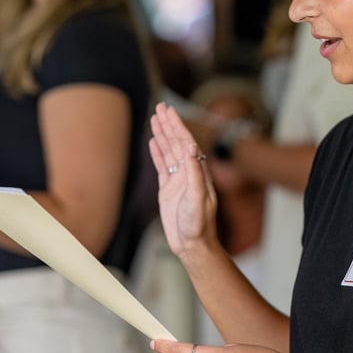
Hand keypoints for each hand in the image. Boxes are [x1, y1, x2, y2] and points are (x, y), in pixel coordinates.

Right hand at [148, 103, 218, 256]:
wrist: (193, 245)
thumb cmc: (198, 224)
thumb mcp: (197, 198)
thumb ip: (195, 172)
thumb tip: (190, 147)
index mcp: (198, 172)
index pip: (186, 143)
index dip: (178, 126)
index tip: (170, 111)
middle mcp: (189, 173)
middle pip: (177, 143)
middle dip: (169, 124)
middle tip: (160, 106)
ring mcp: (178, 181)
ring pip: (168, 152)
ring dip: (162, 135)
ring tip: (155, 119)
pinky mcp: (168, 191)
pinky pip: (162, 167)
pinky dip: (157, 153)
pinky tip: (153, 142)